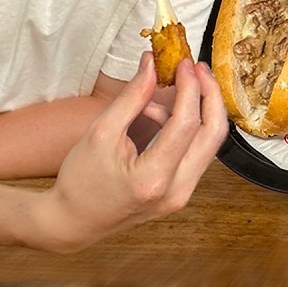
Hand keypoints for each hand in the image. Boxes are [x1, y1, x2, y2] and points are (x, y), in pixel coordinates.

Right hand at [29, 53, 226, 253]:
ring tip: (167, 92)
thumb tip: (152, 64)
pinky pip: (198, 152)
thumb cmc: (80, 181)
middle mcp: (176, 191)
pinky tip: (162, 116)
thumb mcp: (100, 133)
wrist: (74, 222)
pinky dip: (188, 128)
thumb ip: (131, 97)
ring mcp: (183, 195)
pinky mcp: (183, 192)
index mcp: (152, 178)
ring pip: (210, 143)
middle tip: (196, 69)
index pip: (186, 124)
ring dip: (199, 110)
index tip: (183, 64)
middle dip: (210, 95)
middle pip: (213, 134)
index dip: (189, 88)